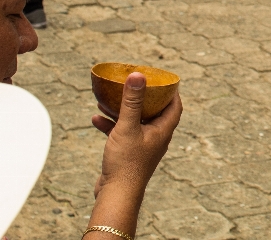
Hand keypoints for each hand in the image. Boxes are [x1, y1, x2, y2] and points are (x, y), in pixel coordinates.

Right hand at [91, 72, 182, 197]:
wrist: (116, 195)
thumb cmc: (126, 163)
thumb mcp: (127, 127)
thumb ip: (132, 101)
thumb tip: (138, 75)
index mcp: (163, 130)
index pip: (175, 105)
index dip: (171, 91)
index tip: (162, 78)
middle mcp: (156, 137)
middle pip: (154, 111)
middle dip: (142, 97)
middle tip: (133, 85)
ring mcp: (143, 146)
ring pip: (135, 122)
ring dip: (122, 110)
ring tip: (106, 100)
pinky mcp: (129, 154)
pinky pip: (122, 133)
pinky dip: (111, 125)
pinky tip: (96, 119)